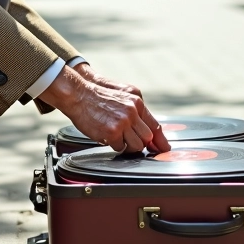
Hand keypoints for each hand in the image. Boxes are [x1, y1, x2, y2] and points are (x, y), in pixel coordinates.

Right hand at [40, 66, 169, 153]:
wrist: (78, 94)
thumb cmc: (97, 96)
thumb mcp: (123, 96)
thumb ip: (136, 110)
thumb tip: (146, 128)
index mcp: (137, 102)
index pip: (155, 125)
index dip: (160, 140)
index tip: (164, 149)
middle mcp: (133, 111)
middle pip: (147, 138)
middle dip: (140, 143)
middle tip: (130, 141)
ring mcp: (123, 122)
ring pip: (136, 146)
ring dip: (127, 146)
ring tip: (117, 138)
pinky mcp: (112, 132)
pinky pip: (120, 147)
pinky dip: (114, 145)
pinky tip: (107, 136)